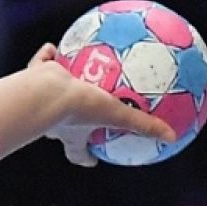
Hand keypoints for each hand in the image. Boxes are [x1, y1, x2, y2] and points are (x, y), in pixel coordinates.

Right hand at [26, 44, 175, 166]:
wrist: (46, 91)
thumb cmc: (80, 108)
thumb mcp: (118, 115)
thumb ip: (143, 125)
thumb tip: (171, 138)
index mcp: (72, 133)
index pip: (78, 152)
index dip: (85, 157)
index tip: (92, 159)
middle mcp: (54, 119)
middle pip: (60, 128)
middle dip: (67, 124)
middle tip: (79, 113)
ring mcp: (42, 98)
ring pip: (48, 94)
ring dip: (57, 86)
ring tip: (68, 72)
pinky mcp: (35, 77)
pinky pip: (42, 63)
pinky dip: (46, 55)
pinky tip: (53, 46)